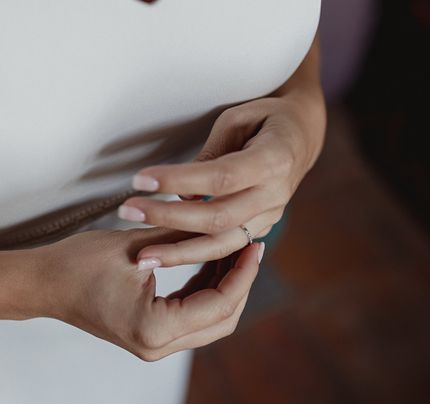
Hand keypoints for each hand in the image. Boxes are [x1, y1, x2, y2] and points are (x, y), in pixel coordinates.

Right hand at [34, 227, 262, 360]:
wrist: (43, 284)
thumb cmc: (78, 264)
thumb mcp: (135, 245)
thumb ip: (181, 237)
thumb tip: (222, 223)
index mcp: (155, 329)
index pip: (219, 305)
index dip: (243, 274)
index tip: (255, 244)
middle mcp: (157, 346)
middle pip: (222, 320)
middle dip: (241, 282)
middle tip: (252, 247)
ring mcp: (153, 345)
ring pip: (210, 320)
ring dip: (226, 286)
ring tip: (236, 250)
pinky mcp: (150, 335)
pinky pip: (191, 316)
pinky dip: (206, 291)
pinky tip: (213, 261)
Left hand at [117, 93, 325, 267]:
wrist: (301, 137)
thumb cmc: (265, 119)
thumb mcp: (238, 119)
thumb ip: (212, 153)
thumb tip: (185, 194)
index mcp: (274, 159)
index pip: (221, 176)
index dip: (180, 181)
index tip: (141, 179)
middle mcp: (275, 194)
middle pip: (218, 216)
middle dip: (169, 218)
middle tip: (129, 211)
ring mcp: (270, 216)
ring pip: (222, 243)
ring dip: (179, 251)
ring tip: (142, 256)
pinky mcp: (261, 228)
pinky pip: (226, 248)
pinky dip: (195, 255)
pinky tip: (165, 258)